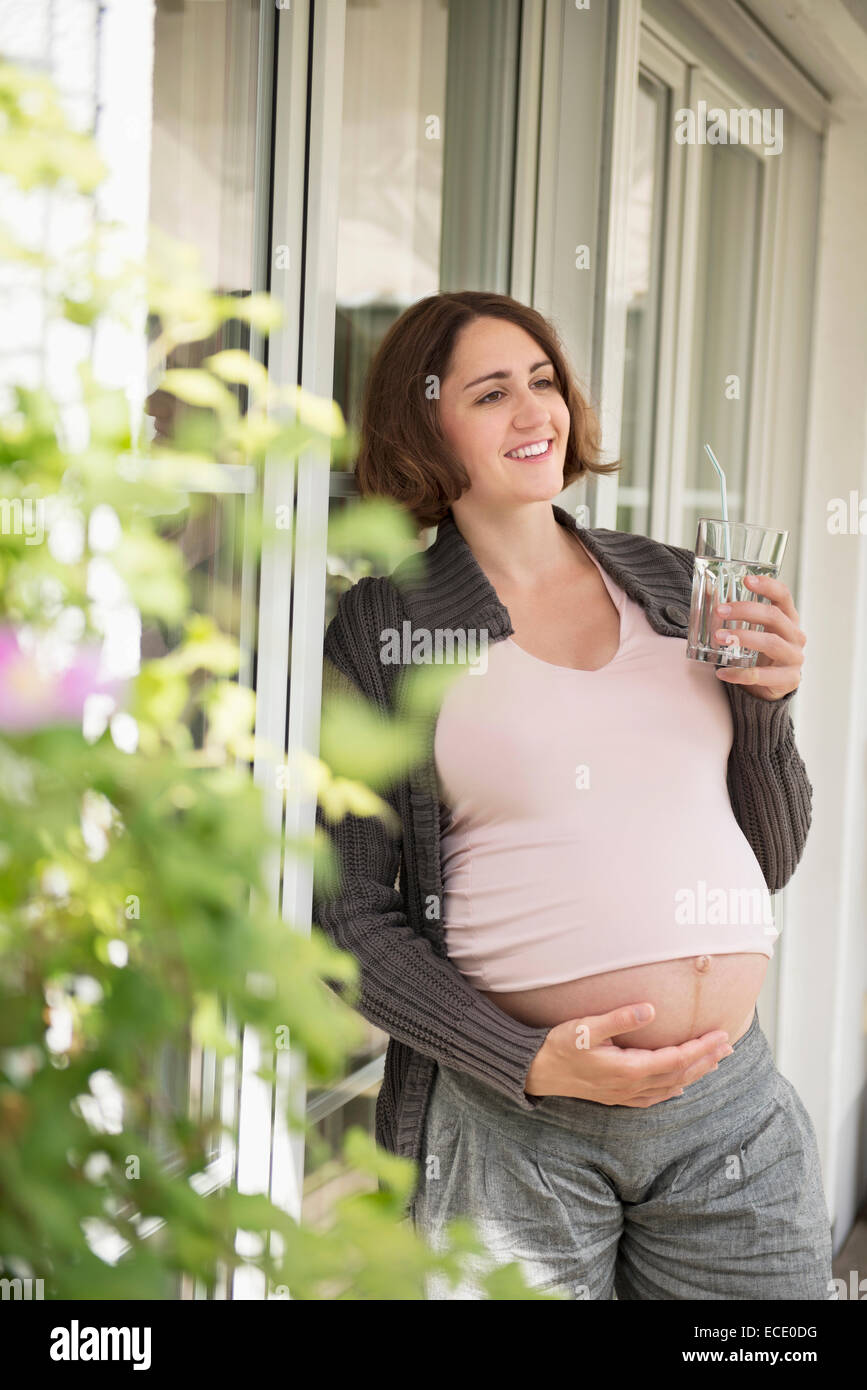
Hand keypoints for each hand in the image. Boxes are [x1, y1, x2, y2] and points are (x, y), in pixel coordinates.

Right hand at [524, 1004, 732, 1106]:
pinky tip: (680, 1086)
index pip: (676, 1059)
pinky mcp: (616, 1096)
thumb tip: (650, 1010)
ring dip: (695, 1073)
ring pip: (670, 1087)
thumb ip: (619, 1018)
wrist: (536, 1071)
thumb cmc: (559, 1045)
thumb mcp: (586, 1027)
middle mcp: (631, 1086)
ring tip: (714, 1061)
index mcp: (628, 1069)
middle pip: (680, 1075)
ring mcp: (624, 1094)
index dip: (701, 1048)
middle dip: (706, 1060)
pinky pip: (654, 1097)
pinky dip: (673, 1089)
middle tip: (728, 1046)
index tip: (720, 1034)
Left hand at [712, 573, 805, 699]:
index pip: (783, 596)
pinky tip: (722, 673)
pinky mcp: (788, 679)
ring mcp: (794, 658)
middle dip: (745, 611)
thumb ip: (739, 616)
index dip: (767, 586)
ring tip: (719, 638)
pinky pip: (761, 675)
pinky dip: (739, 674)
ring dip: (743, 638)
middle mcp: (796, 636)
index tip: (746, 579)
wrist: (773, 688)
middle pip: (774, 617)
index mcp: (789, 619)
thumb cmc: (762, 654)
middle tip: (720, 611)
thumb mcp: (755, 631)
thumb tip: (707, 594)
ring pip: (771, 643)